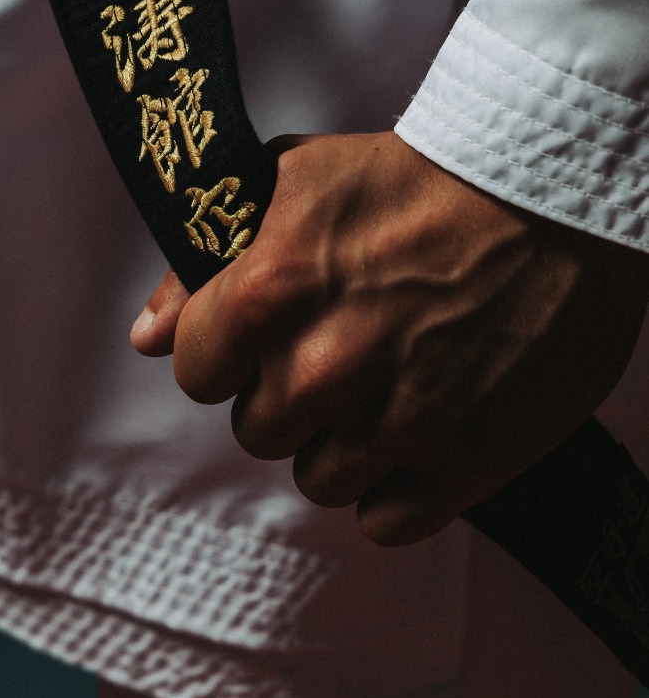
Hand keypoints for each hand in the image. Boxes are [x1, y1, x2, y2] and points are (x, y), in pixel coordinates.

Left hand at [131, 132, 648, 544]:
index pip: (196, 373)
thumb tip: (145, 336)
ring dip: (345, 442)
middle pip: (259, 430)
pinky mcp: (465, 463)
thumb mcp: (295, 182)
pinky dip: (399, 487)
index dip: (230, 351)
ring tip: (392, 382)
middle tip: (348, 345)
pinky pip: (386, 522)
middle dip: (290, 392)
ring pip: (319, 480)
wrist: (552, 192)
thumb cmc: (417, 176)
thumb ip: (205, 263)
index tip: (269, 330)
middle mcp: (322, 367)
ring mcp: (394, 422)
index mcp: (268, 292)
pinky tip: (424, 430)